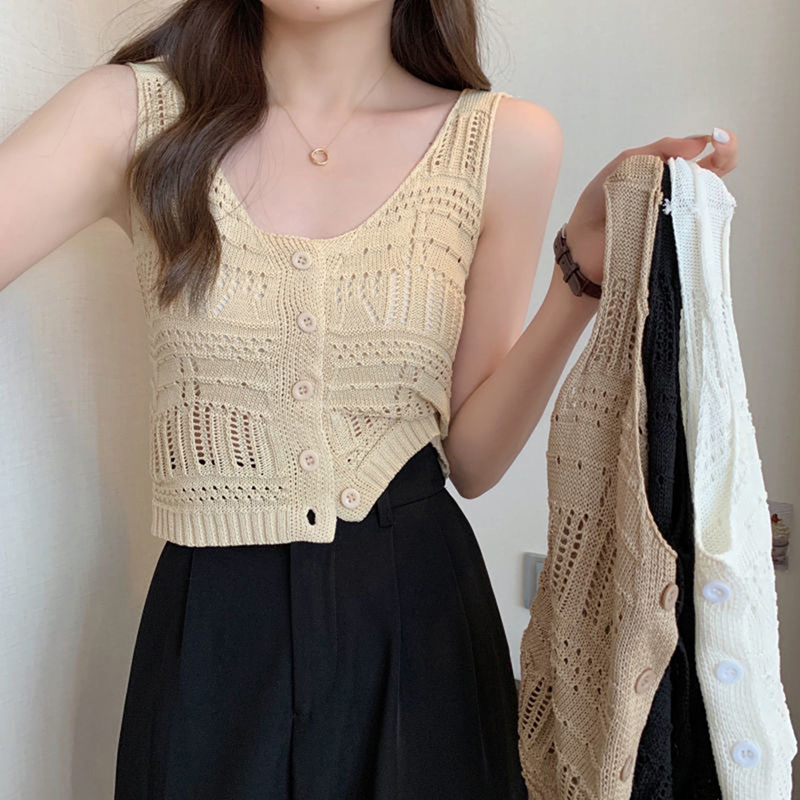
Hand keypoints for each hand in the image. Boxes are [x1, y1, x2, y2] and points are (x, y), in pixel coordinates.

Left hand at [564, 129, 738, 283]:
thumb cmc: (597, 206)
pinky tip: (691, 199)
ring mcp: (676, 222)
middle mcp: (675, 198)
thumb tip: (697, 145)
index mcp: (665, 176)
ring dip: (709, 183)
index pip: (701, 158)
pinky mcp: (673, 244)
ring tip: (705, 166)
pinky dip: (697, 211)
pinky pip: (694, 228)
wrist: (580, 244)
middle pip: (713, 176)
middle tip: (723, 145)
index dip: (715, 144)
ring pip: (707, 201)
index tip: (716, 137)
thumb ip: (657, 150)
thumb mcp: (623, 166)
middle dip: (725, 156)